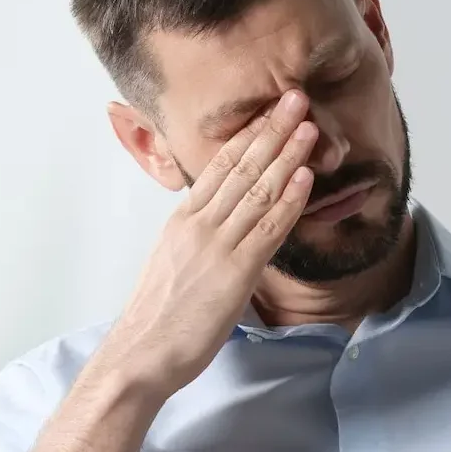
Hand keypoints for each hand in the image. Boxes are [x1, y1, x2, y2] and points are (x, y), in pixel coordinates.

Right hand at [100, 89, 316, 395]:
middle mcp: (198, 225)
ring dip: (287, 156)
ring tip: (310, 126)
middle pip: (241, 167)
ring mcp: (216, 247)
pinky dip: (289, 201)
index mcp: (182, 221)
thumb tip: (223, 231)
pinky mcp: (235, 273)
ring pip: (257, 191)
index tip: (268, 111)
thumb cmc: (156, 319)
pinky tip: (305, 178)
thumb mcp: (173, 264)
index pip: (218, 166)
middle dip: (272, 130)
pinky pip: (267, 229)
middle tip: (296, 98)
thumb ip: (198, 241)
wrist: (141, 354)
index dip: (248, 135)